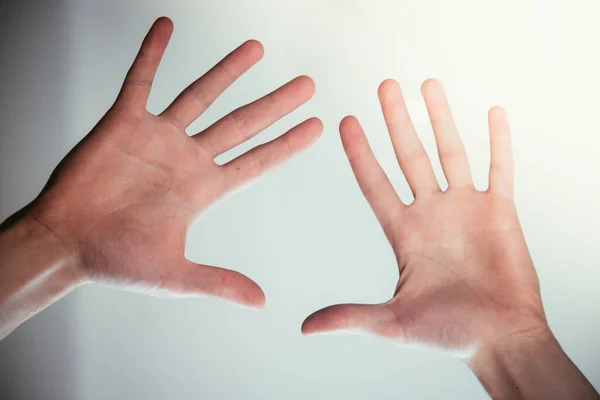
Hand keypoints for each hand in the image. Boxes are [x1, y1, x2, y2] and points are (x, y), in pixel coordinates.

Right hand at [25, 17, 321, 307]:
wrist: (67, 244)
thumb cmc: (116, 260)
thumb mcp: (176, 274)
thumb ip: (219, 281)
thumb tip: (261, 302)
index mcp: (204, 189)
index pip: (257, 161)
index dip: (288, 144)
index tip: (316, 127)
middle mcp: (187, 157)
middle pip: (241, 123)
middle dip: (275, 104)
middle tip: (307, 84)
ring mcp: (158, 137)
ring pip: (200, 95)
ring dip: (228, 71)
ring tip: (257, 48)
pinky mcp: (123, 122)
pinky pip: (141, 80)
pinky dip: (152, 53)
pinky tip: (166, 26)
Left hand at [302, 79, 546, 355]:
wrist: (499, 338)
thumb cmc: (449, 333)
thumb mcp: (392, 323)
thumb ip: (350, 316)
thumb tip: (303, 327)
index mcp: (404, 233)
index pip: (375, 182)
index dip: (359, 152)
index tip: (344, 121)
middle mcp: (431, 213)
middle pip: (409, 156)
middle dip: (396, 120)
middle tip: (384, 86)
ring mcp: (465, 209)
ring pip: (450, 152)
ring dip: (440, 118)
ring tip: (427, 84)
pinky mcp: (499, 212)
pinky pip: (499, 169)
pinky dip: (497, 142)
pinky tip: (492, 113)